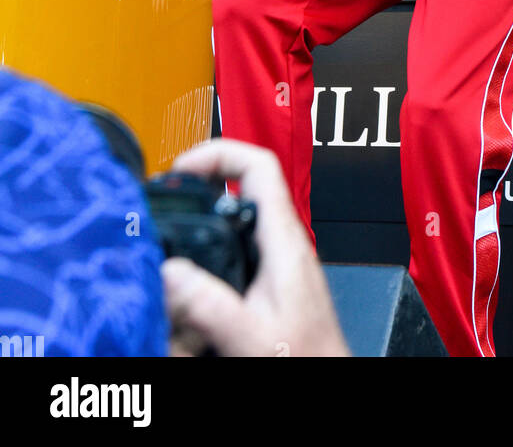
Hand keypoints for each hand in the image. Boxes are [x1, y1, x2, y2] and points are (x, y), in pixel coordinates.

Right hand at [160, 139, 349, 356]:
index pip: (258, 166)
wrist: (327, 384)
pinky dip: (198, 294)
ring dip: (190, 268)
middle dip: (191, 217)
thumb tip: (170, 269)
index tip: (181, 168)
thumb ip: (210, 304)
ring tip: (169, 296)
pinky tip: (187, 327)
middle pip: (230, 201)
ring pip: (219, 244)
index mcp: (284, 241)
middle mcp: (280, 247)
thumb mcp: (252, 336)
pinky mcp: (264, 292)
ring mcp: (272, 268)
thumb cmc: (309, 362)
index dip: (219, 153)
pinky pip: (222, 276)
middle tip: (161, 231)